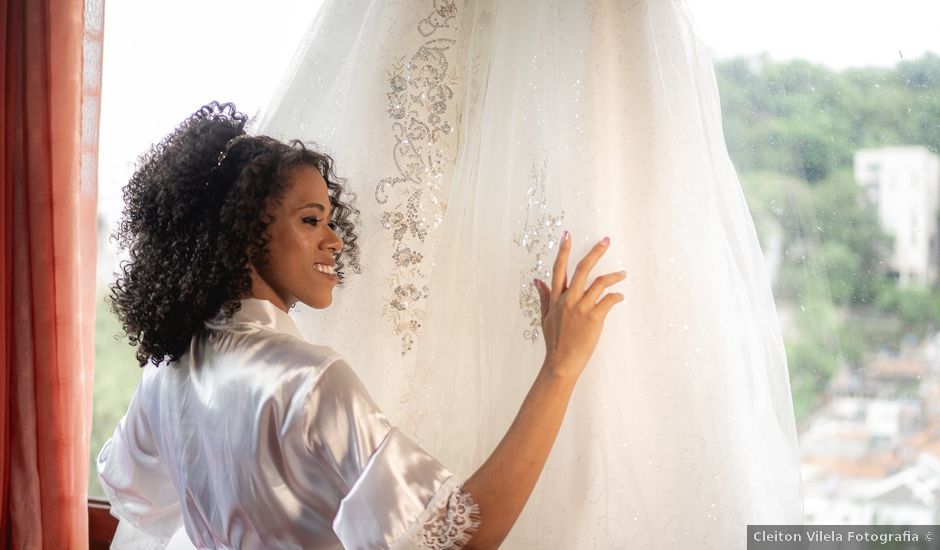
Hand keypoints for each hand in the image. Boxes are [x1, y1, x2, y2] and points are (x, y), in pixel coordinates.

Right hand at [533, 231, 625, 377]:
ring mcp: (581, 308)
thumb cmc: (554, 342)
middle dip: (595, 252)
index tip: (567, 234)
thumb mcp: (545, 318)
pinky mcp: (594, 318)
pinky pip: (609, 299)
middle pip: (582, 269)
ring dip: (613, 276)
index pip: (558, 269)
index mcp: (556, 298)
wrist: (561, 363)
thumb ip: (544, 297)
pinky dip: (616, 295)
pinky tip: (619, 296)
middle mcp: (568, 300)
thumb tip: (536, 280)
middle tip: (606, 240)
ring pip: (600, 282)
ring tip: (622, 274)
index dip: (563, 250)